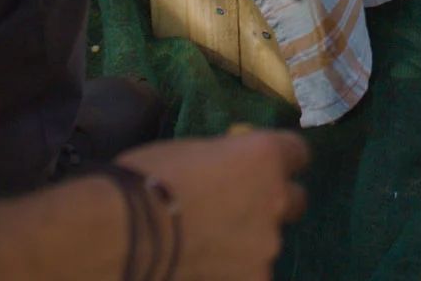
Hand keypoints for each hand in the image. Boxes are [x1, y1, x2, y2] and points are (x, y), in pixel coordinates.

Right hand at [118, 132, 311, 278]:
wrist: (122, 232)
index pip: (297, 153)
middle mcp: (276, 199)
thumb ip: (224, 161)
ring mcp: (266, 247)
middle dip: (270, 204)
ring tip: (204, 247)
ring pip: (266, 243)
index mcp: (264, 157)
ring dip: (246, 243)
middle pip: (293, 200)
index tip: (259, 167)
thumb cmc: (146, 179)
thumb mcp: (192, 152)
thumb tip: (225, 170)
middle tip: (235, 211)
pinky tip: (199, 268)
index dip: (279, 161)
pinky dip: (230, 271)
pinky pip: (247, 273)